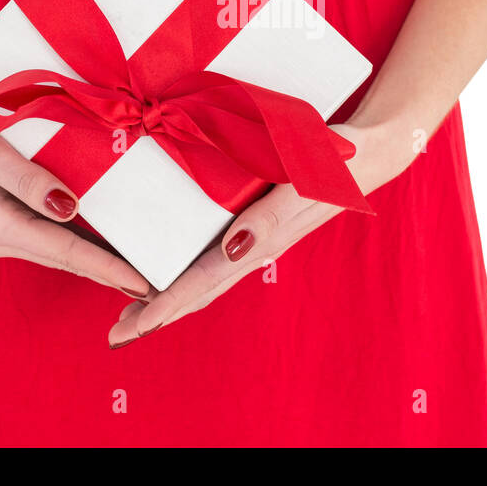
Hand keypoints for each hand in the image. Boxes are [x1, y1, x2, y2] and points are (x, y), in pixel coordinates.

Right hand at [0, 95, 152, 298]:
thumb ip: (25, 178)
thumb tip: (69, 209)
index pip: (67, 251)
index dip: (108, 268)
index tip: (143, 283)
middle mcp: (3, 237)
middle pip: (69, 260)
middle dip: (112, 275)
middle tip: (158, 287)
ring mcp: (4, 232)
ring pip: (62, 252)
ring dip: (100, 264)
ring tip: (142, 273)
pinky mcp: (7, 220)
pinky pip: (53, 238)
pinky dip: (83, 246)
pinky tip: (107, 246)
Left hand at [106, 120, 419, 346]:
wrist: (370, 151)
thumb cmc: (334, 161)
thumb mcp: (306, 180)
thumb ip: (272, 215)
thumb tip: (232, 250)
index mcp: (261, 242)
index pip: (201, 284)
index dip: (163, 309)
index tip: (128, 330)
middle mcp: (254, 246)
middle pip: (197, 292)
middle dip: (156, 315)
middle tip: (115, 334)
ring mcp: (256, 237)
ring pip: (204, 278)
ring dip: (168, 298)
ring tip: (133, 311)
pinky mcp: (258, 221)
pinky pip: (214, 254)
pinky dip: (186, 271)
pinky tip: (170, 265)